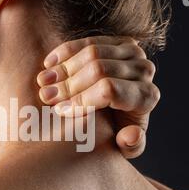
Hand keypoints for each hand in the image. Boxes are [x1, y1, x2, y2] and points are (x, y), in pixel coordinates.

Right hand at [37, 36, 160, 158]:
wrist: (122, 112)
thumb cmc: (119, 132)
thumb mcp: (125, 148)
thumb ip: (131, 147)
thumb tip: (130, 135)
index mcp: (146, 96)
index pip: (109, 90)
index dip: (81, 99)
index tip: (59, 111)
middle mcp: (143, 70)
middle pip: (99, 70)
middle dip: (68, 84)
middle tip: (45, 96)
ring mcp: (132, 53)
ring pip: (92, 53)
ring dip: (63, 68)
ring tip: (42, 81)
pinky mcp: (118, 41)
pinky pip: (89, 41)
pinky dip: (66, 51)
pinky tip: (48, 64)